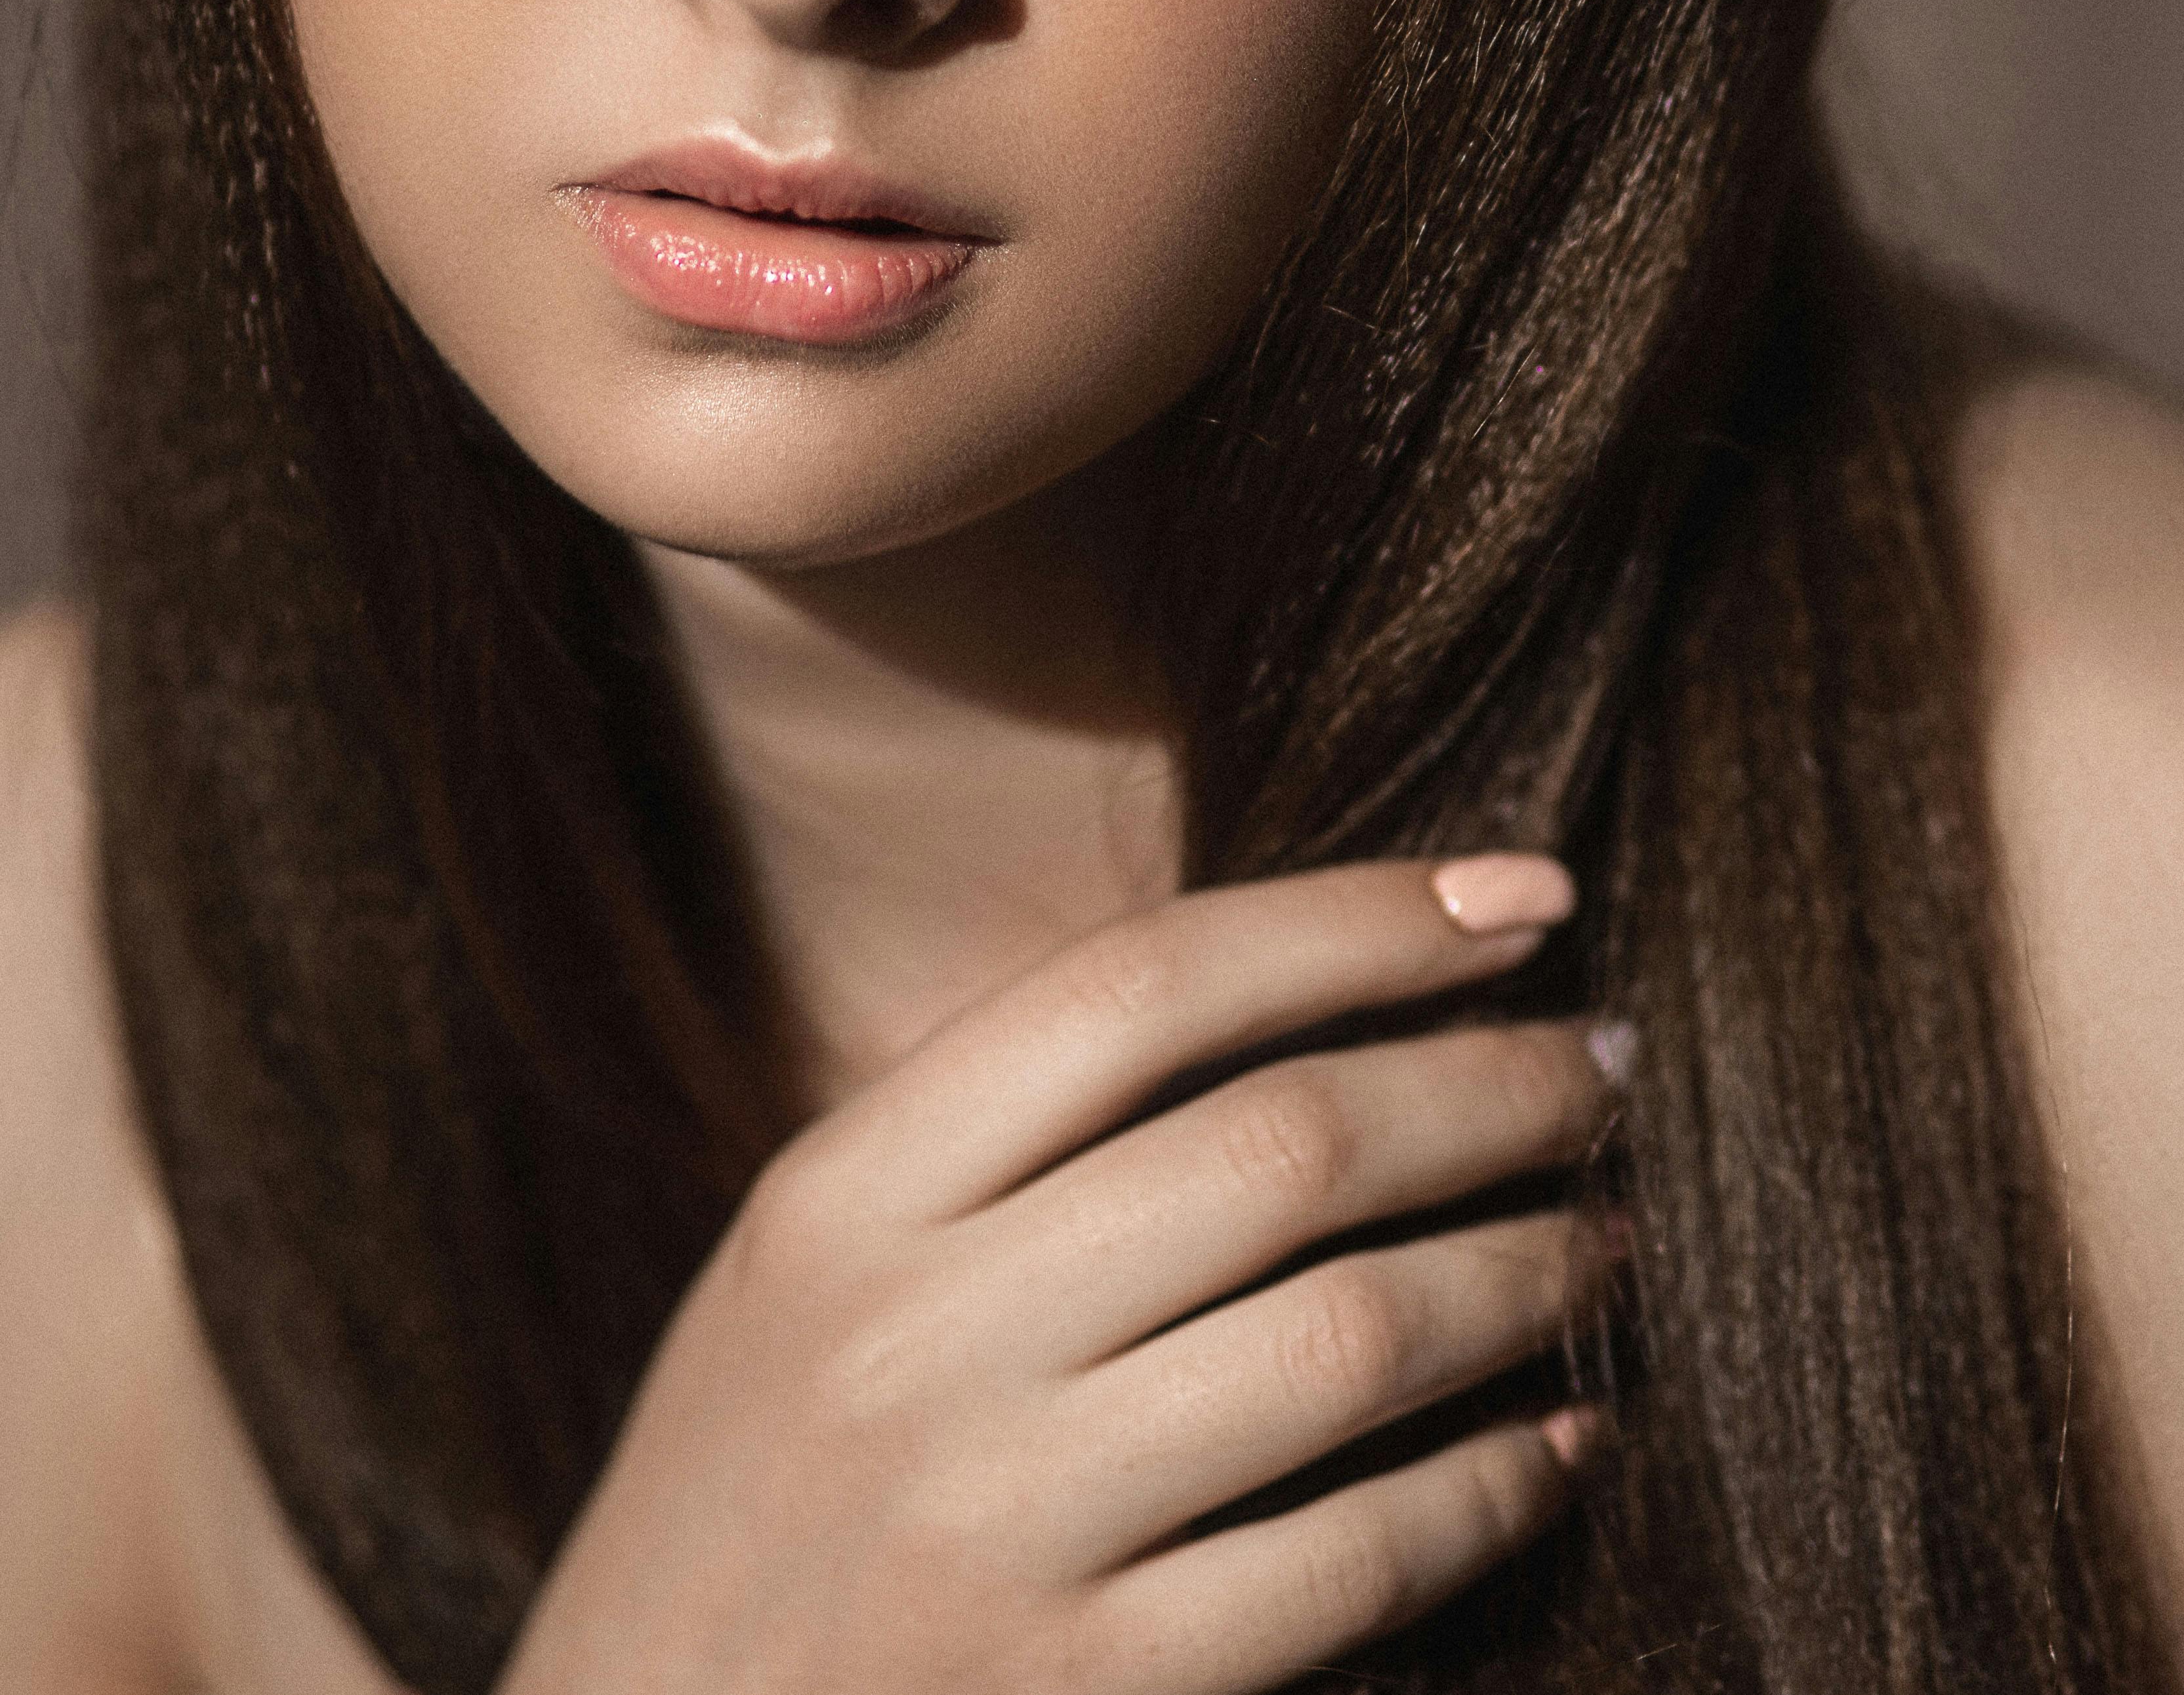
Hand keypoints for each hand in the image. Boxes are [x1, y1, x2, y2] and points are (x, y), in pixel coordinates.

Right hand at [500, 858, 1616, 1694]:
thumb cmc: (752, 1516)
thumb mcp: (806, 1288)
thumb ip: (999, 1153)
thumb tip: (1307, 1010)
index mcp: (835, 1199)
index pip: (1141, 987)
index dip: (1357, 919)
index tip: (1520, 891)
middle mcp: (909, 1340)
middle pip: (1280, 1144)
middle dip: (1489, 1083)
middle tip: (1604, 1060)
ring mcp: (991, 1527)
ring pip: (1349, 1336)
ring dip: (1523, 1267)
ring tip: (1606, 1229)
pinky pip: (1352, 1557)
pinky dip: (1493, 1485)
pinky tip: (1564, 1439)